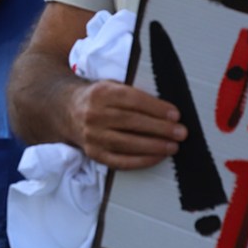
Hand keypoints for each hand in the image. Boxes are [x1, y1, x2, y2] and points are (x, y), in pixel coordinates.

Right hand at [68, 79, 186, 168]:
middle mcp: (94, 114)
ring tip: (173, 146)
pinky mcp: (94, 153)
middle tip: (180, 132)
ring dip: (154, 146)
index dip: (156, 108)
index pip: (133, 100)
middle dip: (160, 128)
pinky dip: (141, 160)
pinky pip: (120, 161)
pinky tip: (157, 157)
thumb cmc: (97, 98)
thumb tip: (165, 110)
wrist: (67, 110)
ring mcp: (92, 136)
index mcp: (101, 93)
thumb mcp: (110, 86)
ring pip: (127, 143)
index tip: (175, 114)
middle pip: (132, 122)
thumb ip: (133, 94)